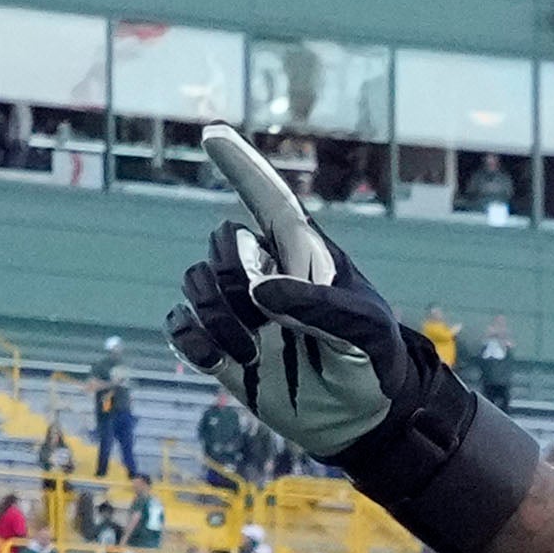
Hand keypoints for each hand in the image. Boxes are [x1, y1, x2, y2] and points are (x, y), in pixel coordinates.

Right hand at [167, 130, 451, 474]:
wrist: (361, 419)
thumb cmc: (374, 362)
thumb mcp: (362, 332)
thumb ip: (318, 306)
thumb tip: (259, 290)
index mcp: (303, 255)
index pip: (268, 199)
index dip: (241, 165)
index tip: (213, 133)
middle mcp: (265, 272)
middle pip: (220, 242)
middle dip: (234, 278)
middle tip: (269, 320)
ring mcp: (240, 310)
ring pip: (195, 283)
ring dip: (216, 318)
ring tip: (253, 353)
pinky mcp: (221, 347)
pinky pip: (180, 326)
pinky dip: (191, 341)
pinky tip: (221, 362)